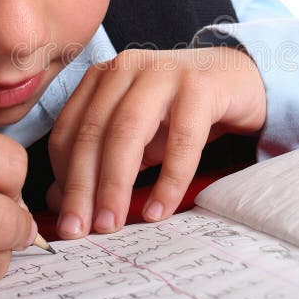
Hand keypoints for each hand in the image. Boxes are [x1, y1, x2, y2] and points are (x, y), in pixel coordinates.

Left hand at [47, 46, 265, 237]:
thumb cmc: (181, 111)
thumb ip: (101, 162)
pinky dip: (168, 181)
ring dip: (115, 185)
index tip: (66, 216)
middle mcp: (127, 67)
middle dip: (82, 187)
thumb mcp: (136, 138)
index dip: (62, 177)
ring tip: (111, 224)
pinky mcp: (201, 86)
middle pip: (94, 133)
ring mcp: (164, 72)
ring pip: (127, 132)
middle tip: (79, 230)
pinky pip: (182, 140)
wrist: (238, 79)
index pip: (69, 129)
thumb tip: (60, 201)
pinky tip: (159, 209)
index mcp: (103, 76)